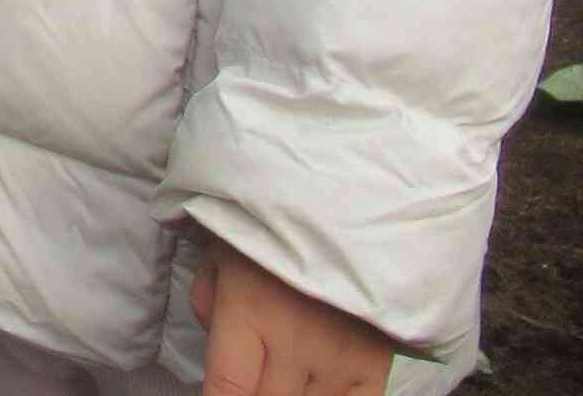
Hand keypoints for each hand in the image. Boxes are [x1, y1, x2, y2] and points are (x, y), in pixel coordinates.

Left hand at [191, 237, 395, 395]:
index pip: (226, 390)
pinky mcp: (374, 366)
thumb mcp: (224, 249)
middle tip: (251, 372)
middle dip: (251, 393)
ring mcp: (338, 360)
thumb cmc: (277, 224)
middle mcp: (294, 344)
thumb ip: (208, 300)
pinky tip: (316, 388)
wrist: (352, 205)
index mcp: (249, 311)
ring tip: (282, 374)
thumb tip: (214, 340)